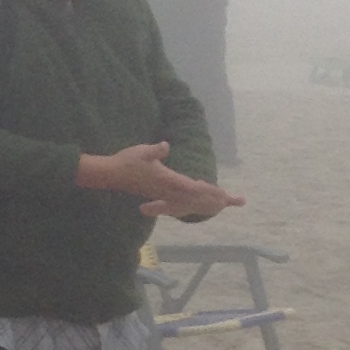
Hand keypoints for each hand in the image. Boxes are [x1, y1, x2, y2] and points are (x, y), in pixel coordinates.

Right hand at [78, 141, 243, 219]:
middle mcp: (169, 190)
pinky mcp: (160, 195)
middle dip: (218, 200)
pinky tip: (199, 204)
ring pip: (192, 203)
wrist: (111, 174)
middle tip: (238, 200)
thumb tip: (166, 145)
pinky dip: (195, 204)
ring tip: (225, 204)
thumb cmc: (127, 161)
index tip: (225, 193)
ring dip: (210, 204)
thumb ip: (156, 150)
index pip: (194, 189)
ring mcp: (164, 194)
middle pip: (198, 199)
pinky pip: (182, 203)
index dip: (211, 191)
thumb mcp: (142, 152)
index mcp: (168, 180)